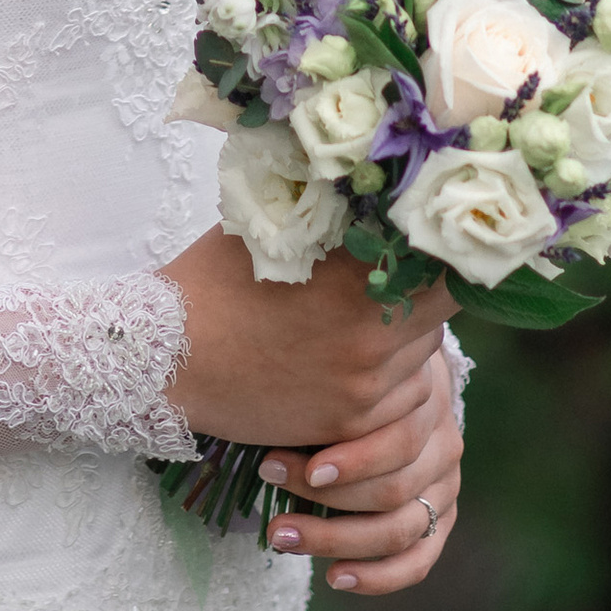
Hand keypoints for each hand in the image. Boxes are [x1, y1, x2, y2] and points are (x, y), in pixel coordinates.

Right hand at [156, 232, 452, 452]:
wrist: (165, 359)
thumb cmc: (212, 282)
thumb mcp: (270, 230)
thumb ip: (330, 217)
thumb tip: (375, 188)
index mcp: (353, 276)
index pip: (440, 264)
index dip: (444, 253)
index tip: (436, 244)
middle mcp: (368, 335)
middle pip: (437, 313)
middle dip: (426, 296)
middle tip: (406, 279)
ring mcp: (361, 386)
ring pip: (425, 363)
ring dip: (410, 342)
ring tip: (370, 322)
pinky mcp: (347, 423)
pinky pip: (400, 404)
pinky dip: (390, 384)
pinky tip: (355, 361)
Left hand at [256, 338, 462, 598]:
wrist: (395, 381)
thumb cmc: (347, 374)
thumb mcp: (339, 371)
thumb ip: (318, 392)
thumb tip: (257, 414)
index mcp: (425, 402)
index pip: (395, 442)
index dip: (343, 461)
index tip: (276, 462)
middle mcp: (444, 446)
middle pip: (393, 490)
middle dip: (322, 499)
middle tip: (265, 491)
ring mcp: (446, 486)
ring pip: (399, 529)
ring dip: (335, 538)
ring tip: (281, 536)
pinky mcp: (441, 519)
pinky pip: (417, 559)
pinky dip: (378, 576)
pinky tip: (333, 577)